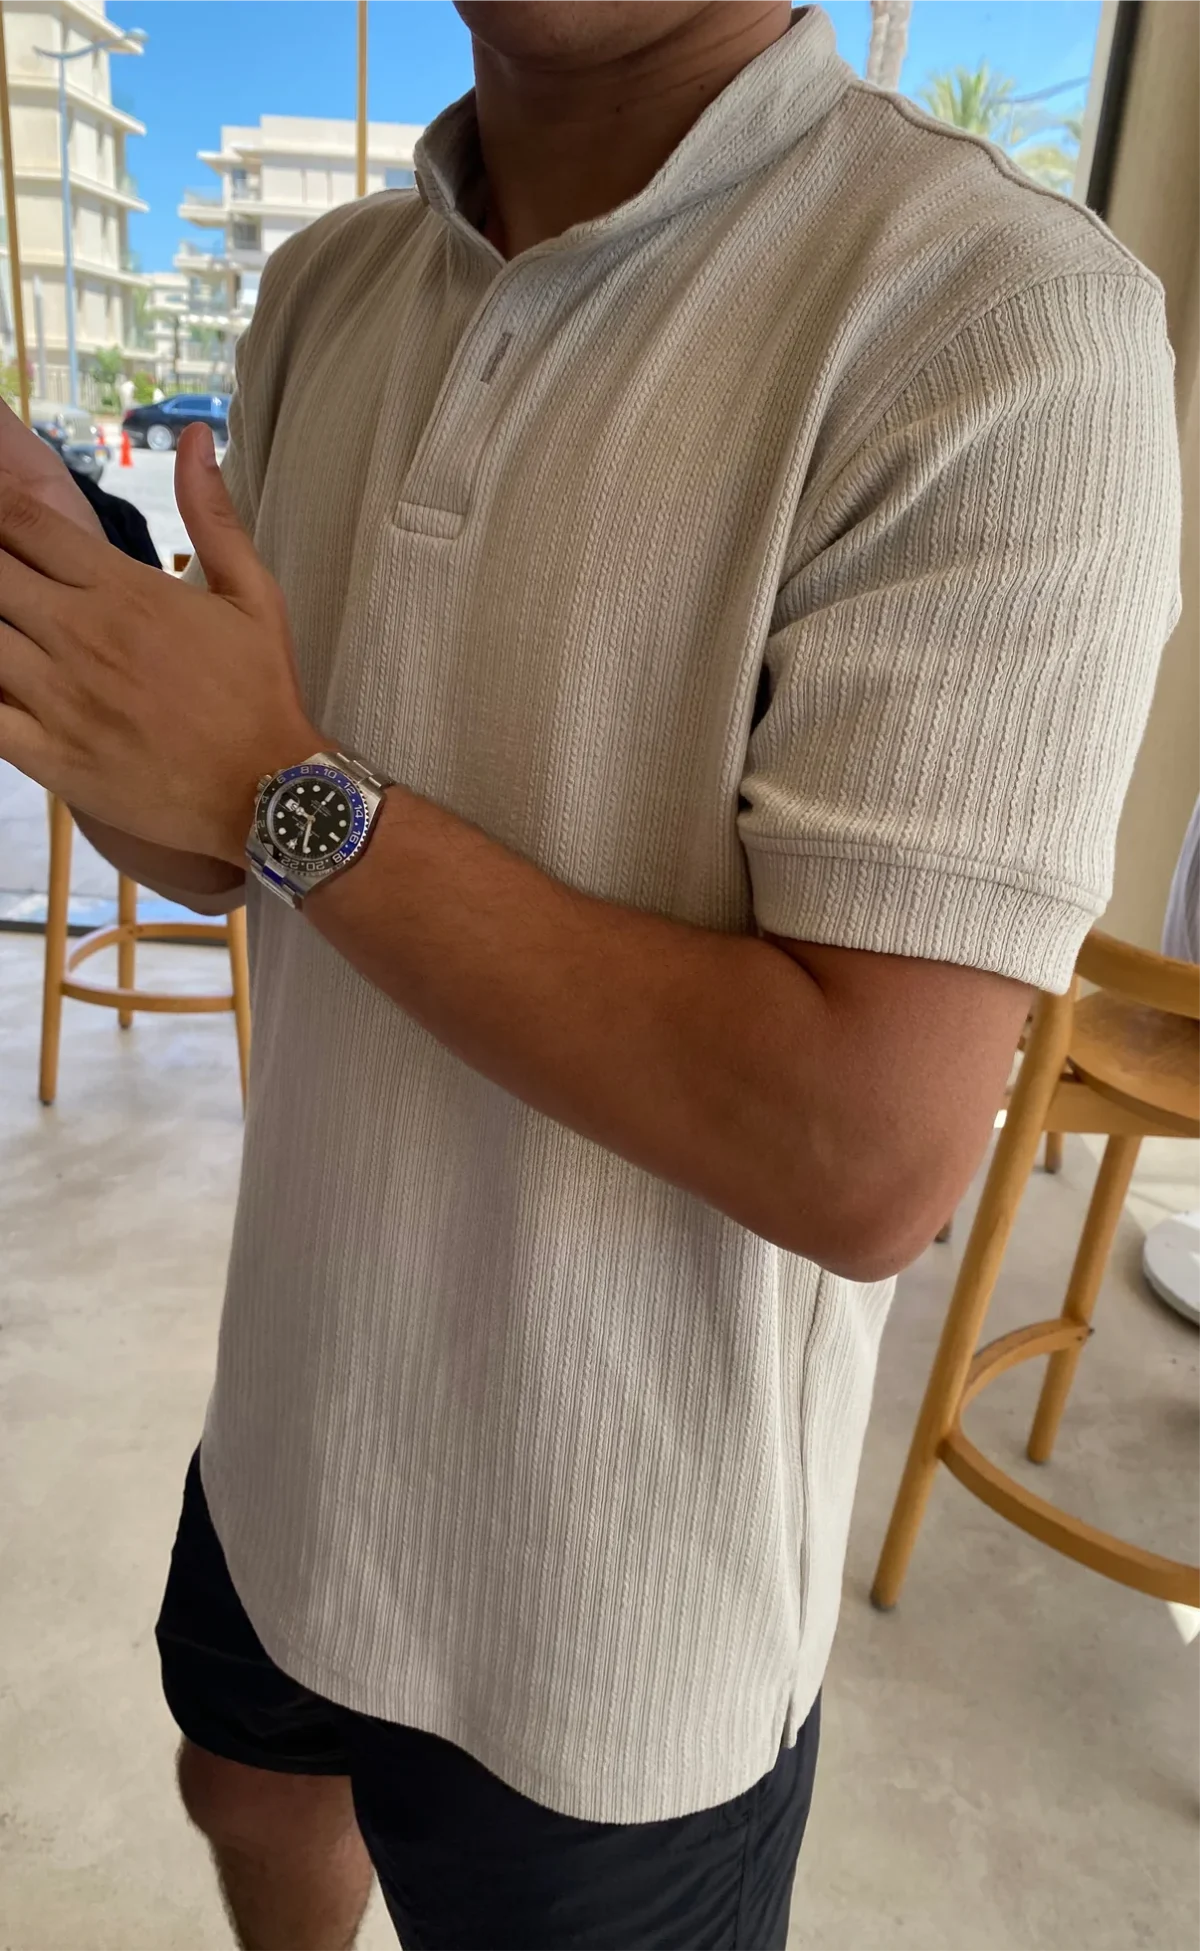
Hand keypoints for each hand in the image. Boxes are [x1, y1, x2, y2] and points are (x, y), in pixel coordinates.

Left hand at [0, 422, 317, 862]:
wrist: (269, 793)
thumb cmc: (262, 693)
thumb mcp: (253, 593)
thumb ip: (211, 514)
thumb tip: (191, 437)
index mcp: (124, 591)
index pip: (25, 523)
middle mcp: (81, 636)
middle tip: (1, 570)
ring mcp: (59, 698)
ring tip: (2, 622)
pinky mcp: (50, 755)